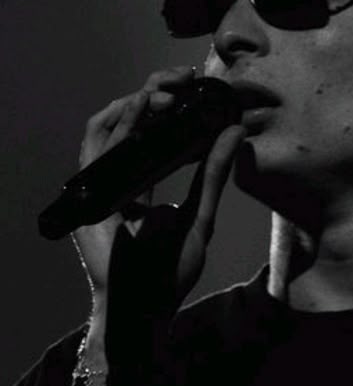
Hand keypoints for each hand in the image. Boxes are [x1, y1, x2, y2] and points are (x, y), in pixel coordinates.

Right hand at [71, 65, 245, 314]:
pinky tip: (142, 107)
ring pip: (108, 128)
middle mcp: (115, 182)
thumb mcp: (200, 216)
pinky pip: (96, 147)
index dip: (168, 108)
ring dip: (135, 102)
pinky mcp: (87, 194)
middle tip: (183, 78)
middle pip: (127, 125)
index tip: (193, 87)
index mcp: (139, 186)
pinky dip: (118, 122)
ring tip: (166, 91)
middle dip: (153, 93)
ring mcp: (98, 188)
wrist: (145, 307)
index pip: (149, 137)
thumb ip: (213, 175)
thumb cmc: (168, 273)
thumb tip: (234, 132)